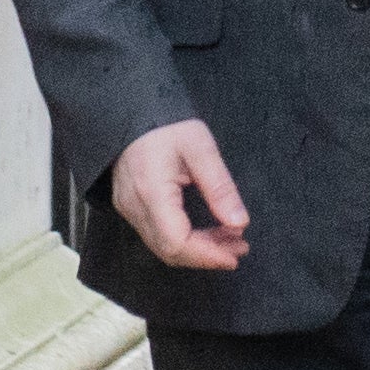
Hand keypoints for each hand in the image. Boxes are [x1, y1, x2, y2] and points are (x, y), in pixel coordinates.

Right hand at [110, 118, 251, 272]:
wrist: (134, 113)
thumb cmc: (167, 126)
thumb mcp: (201, 149)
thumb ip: (220, 187)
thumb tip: (239, 223)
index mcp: (151, 191)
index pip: (176, 242)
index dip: (207, 256)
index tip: (235, 254)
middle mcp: (134, 206)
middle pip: (170, 250)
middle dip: (208, 256)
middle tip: (240, 247)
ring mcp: (129, 209)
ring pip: (164, 246)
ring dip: (199, 250)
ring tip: (231, 240)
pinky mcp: (131, 208)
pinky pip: (158, 236)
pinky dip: (186, 240)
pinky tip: (209, 233)